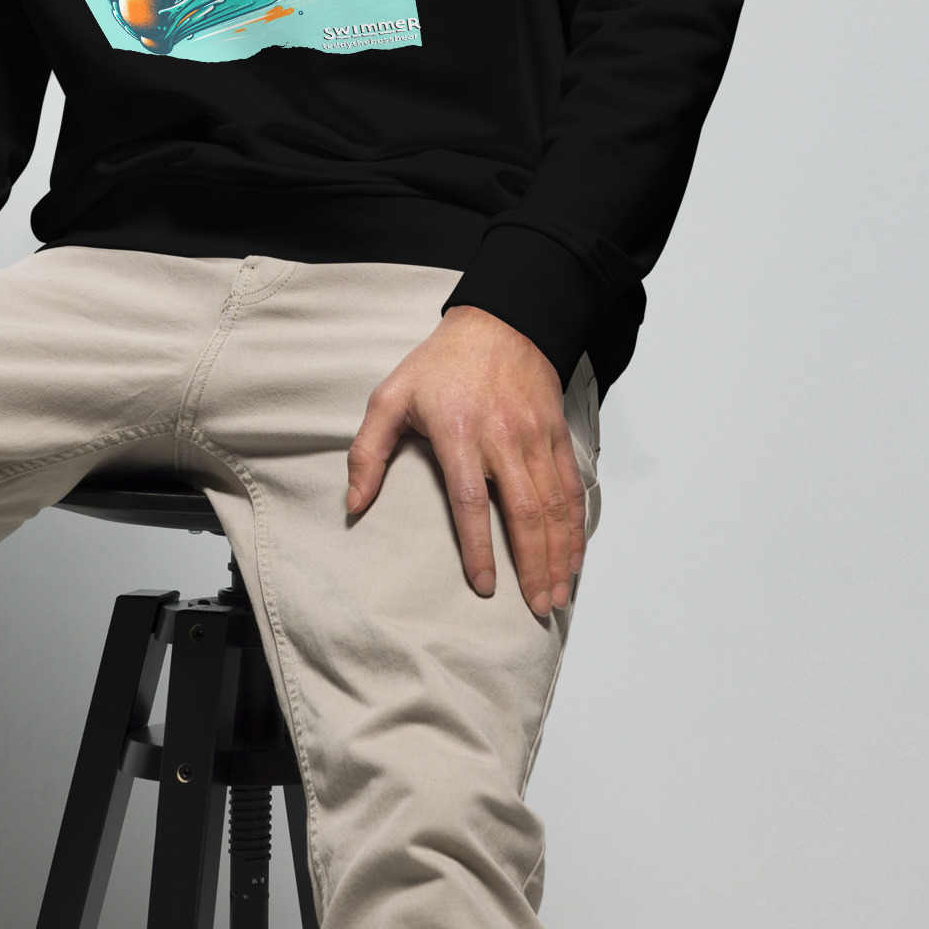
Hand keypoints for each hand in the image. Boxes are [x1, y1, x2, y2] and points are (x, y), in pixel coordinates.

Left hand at [345, 306, 586, 616]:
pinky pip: (571, 487)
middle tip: (536, 607)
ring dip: (558, 554)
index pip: (470, 500)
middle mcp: (502, 437)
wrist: (500, 322)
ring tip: (556, 595)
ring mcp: (534, 437)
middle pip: (523, 511)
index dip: (478, 547)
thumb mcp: (391, 397)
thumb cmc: (441, 363)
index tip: (484, 586)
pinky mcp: (556, 434)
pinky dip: (575, 526)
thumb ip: (367, 452)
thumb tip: (352, 504)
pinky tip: (572, 555)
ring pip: (553, 505)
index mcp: (457, 431)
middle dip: (532, 565)